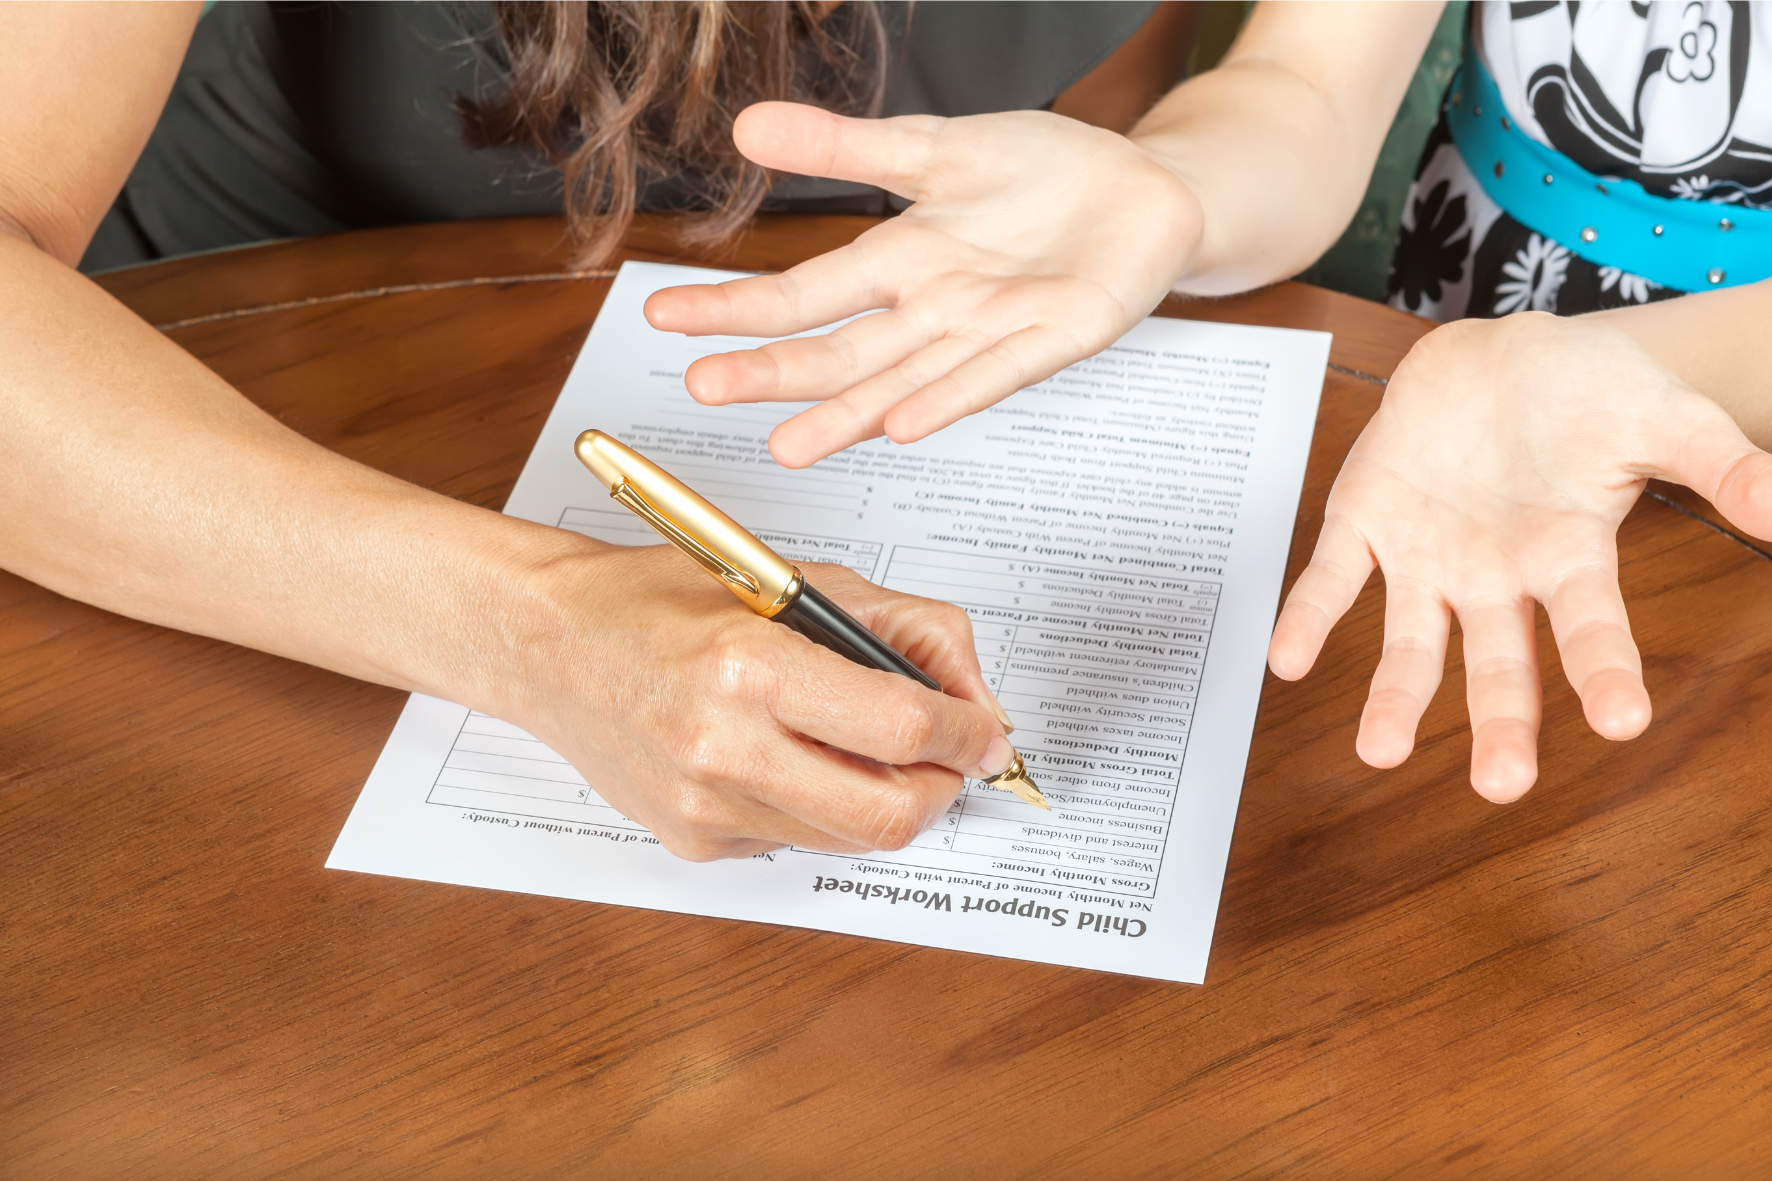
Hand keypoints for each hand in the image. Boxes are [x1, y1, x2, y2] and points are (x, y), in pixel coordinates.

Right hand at [512, 545, 1013, 860]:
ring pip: (849, 839)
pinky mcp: (694, 843)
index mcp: (753, 668)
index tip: (986, 731)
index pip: (904, 726)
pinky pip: (797, 842)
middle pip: (889, 814)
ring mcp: (706, 808)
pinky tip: (790, 759)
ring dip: (886, 800)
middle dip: (944, 789)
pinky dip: (820, 807)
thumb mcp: (796, 581)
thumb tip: (976, 701)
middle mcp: (725, 749)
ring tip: (870, 749)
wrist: (551, 644)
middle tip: (949, 757)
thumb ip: (904, 632)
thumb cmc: (663, 601)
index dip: (969, 733)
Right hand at [642, 102, 1202, 467]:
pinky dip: (950, 397)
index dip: (736, 306)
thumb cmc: (1043, 173)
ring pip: (904, 379)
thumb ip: (845, 145)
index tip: (664, 315)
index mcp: (903, 260)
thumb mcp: (935, 146)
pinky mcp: (1056, 335)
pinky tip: (904, 423)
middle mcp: (935, 308)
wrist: (1143, 188)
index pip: (805, 293)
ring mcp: (991, 329)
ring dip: (845, 414)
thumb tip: (748, 127)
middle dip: (771, 371)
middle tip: (703, 389)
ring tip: (788, 447)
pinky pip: (996, 373)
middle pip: (840, 350)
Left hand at [1268, 312, 1771, 801]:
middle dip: (1501, 723)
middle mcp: (1495, 578)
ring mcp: (1426, 558)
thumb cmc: (1587, 392)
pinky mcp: (1365, 524)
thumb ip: (1719, 462)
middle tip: (1502, 784)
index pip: (1591, 628)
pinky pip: (1331, 579)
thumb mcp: (1660, 416)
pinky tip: (1286, 660)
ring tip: (1380, 750)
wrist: (1499, 353)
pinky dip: (1309, 616)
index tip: (1623, 721)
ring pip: (1411, 643)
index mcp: (1568, 559)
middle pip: (1501, 664)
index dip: (1604, 672)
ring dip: (1396, 697)